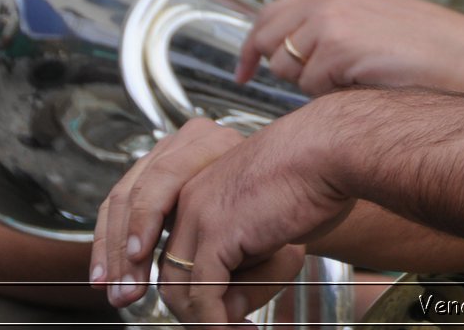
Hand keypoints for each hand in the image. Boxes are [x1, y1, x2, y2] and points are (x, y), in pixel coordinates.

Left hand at [93, 111, 354, 325]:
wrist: (330, 150)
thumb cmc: (311, 177)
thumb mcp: (262, 215)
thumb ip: (237, 251)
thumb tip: (225, 304)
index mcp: (192, 178)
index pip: (141, 228)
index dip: (133, 266)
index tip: (137, 294)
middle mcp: (186, 193)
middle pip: (151, 262)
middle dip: (164, 303)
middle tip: (189, 325)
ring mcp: (197, 211)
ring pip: (176, 283)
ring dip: (197, 316)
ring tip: (223, 327)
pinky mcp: (217, 231)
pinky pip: (204, 290)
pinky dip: (214, 319)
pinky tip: (228, 327)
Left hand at [239, 0, 463, 94]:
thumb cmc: (427, 51)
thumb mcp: (371, 24)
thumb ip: (331, 29)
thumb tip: (294, 55)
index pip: (270, 13)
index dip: (253, 45)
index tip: (245, 68)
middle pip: (266, 39)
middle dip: (277, 67)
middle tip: (302, 86)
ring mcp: (328, 20)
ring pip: (287, 68)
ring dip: (311, 84)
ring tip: (355, 80)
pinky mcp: (335, 47)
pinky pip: (309, 87)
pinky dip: (330, 94)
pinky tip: (364, 85)